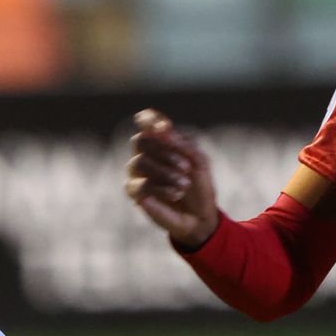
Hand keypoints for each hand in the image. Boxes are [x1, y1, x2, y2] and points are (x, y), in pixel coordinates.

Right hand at [127, 109, 219, 249]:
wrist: (200, 216)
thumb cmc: (200, 186)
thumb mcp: (199, 161)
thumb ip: (183, 144)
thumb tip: (163, 130)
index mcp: (160, 142)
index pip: (146, 122)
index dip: (150, 119)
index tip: (164, 127)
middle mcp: (144, 155)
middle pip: (140, 141)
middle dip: (164, 152)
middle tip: (186, 167)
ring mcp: (137, 174)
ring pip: (139, 162)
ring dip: (165, 172)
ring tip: (184, 184)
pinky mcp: (135, 194)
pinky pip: (141, 185)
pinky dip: (161, 188)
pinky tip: (176, 194)